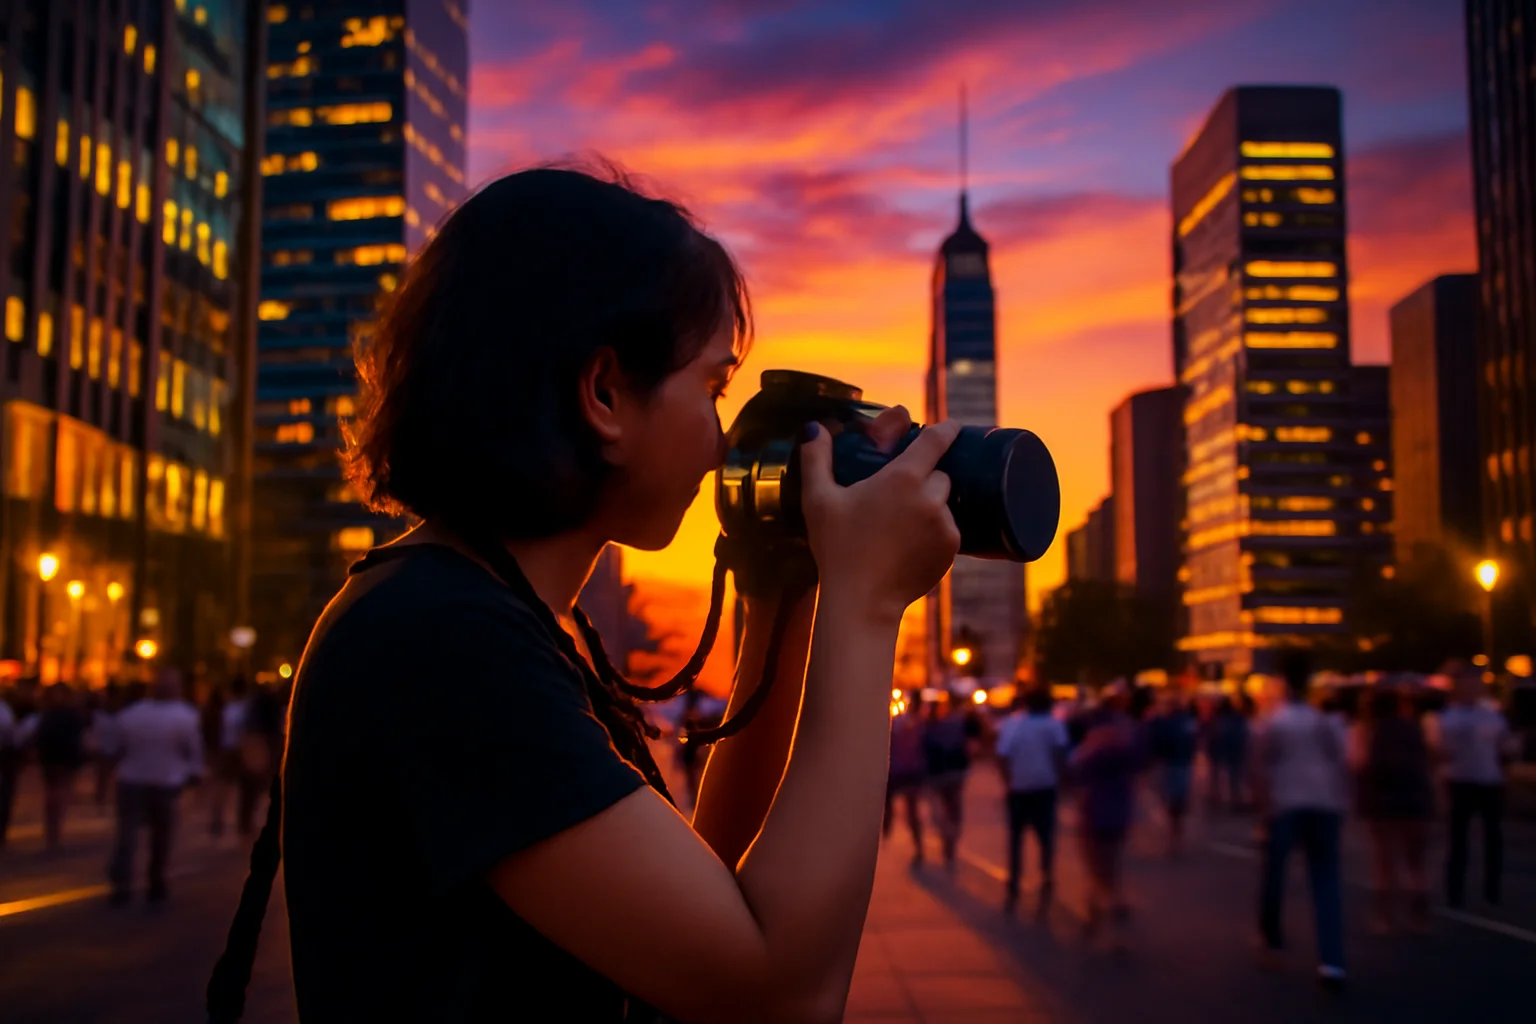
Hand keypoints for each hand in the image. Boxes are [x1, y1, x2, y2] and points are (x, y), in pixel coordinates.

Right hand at [799, 408, 960, 624]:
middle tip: (897, 497)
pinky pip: (948, 529)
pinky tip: (908, 545)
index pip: (936, 440)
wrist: (861, 601)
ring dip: (929, 507)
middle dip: (924, 479)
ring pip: (944, 503)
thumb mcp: (818, 500)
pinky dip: (934, 532)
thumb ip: (816, 458)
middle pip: (940, 474)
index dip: (945, 430)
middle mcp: (930, 497)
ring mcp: (944, 524)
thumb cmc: (836, 548)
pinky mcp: (951, 549)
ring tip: (899, 526)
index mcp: (902, 477)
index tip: (951, 426)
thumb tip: (813, 427)